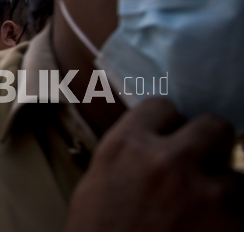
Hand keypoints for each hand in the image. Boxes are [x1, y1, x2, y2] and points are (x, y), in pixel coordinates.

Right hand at [64, 98, 243, 231]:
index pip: (162, 107)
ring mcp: (205, 193)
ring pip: (242, 176)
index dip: (169, 125)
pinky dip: (236, 227)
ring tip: (208, 219)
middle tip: (202, 173)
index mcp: (125, 148)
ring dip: (229, 196)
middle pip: (212, 127)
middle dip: (211, 148)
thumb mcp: (98, 187)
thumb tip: (153, 145)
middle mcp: (166, 161)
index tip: (171, 139)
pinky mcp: (235, 225)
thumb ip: (129, 158)